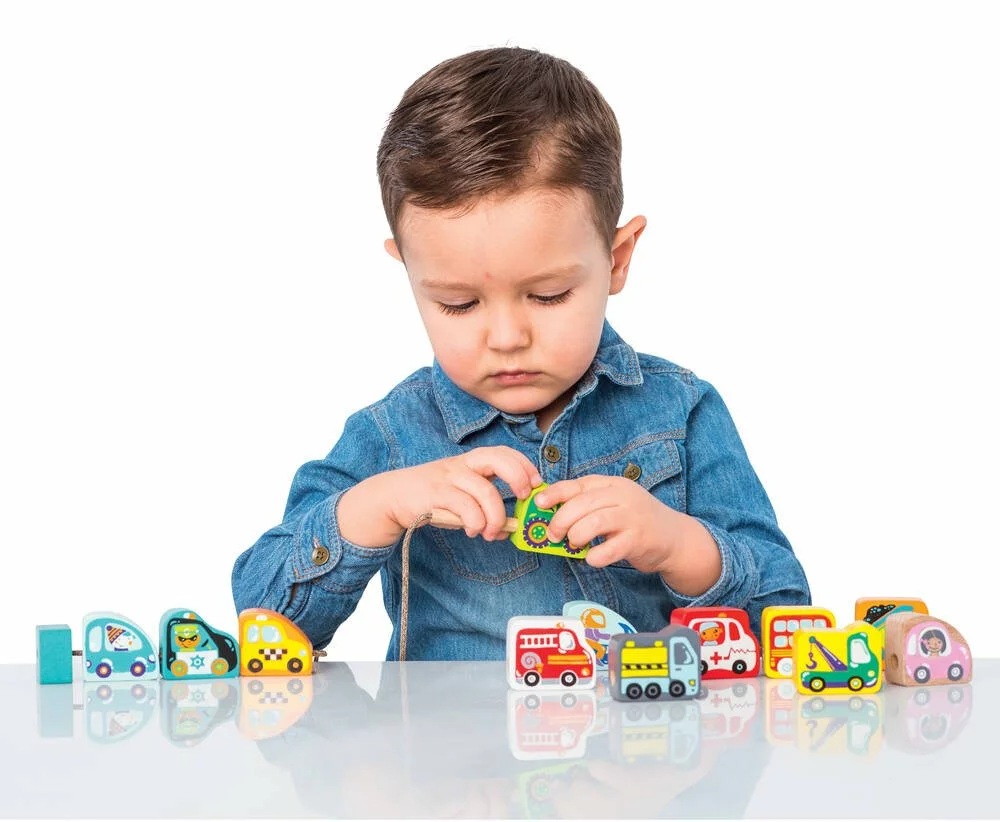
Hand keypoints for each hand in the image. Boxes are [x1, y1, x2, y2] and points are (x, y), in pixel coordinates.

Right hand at [385, 446, 541, 541]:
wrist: (393, 496)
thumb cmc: (433, 497)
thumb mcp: (462, 498)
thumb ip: (486, 510)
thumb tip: (509, 530)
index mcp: (472, 461)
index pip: (504, 452)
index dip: (524, 466)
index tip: (536, 484)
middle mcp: (462, 464)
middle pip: (498, 459)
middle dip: (517, 478)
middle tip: (523, 498)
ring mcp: (449, 477)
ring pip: (485, 491)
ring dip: (495, 517)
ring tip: (491, 532)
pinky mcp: (436, 494)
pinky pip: (466, 508)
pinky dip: (476, 523)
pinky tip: (474, 531)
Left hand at [534, 475, 678, 572]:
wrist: (675, 537)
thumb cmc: (636, 521)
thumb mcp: (615, 503)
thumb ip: (589, 504)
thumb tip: (551, 512)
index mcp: (613, 485)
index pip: (578, 484)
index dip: (555, 493)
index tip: (538, 504)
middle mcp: (623, 497)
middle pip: (582, 504)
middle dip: (560, 520)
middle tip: (553, 534)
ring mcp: (632, 518)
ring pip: (593, 523)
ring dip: (575, 536)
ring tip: (573, 544)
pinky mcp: (639, 540)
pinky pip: (609, 550)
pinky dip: (595, 557)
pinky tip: (592, 558)